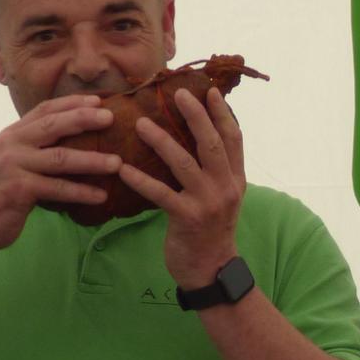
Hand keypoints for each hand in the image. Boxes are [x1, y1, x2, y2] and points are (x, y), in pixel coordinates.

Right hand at [0, 95, 121, 253]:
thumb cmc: (0, 195)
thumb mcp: (13, 164)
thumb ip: (34, 149)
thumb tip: (71, 141)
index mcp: (10, 134)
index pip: (44, 110)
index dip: (71, 103)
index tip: (98, 101)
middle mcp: (10, 144)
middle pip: (53, 125)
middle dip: (84, 119)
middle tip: (112, 118)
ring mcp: (13, 165)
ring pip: (61, 157)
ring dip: (93, 160)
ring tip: (117, 163)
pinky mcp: (18, 189)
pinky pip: (58, 188)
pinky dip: (82, 192)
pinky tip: (101, 196)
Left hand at [120, 88, 245, 289]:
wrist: (211, 269)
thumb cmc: (210, 230)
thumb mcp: (222, 196)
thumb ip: (215, 170)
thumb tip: (197, 138)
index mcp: (236, 179)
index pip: (233, 139)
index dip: (222, 113)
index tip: (209, 91)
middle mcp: (226, 187)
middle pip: (212, 143)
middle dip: (196, 116)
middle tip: (177, 94)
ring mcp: (208, 203)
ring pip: (184, 163)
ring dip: (162, 141)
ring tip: (141, 124)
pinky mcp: (187, 218)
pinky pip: (160, 194)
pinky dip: (141, 180)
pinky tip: (123, 169)